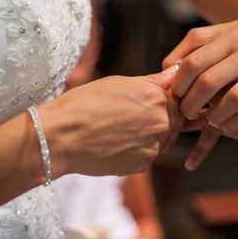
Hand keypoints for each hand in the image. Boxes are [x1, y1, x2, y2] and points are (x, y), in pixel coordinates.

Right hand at [39, 66, 181, 176]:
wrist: (61, 137)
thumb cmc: (84, 104)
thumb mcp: (119, 83)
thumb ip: (153, 81)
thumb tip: (176, 72)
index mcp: (157, 98)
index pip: (176, 99)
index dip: (160, 99)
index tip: (141, 102)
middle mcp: (161, 123)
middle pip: (170, 120)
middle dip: (153, 118)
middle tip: (125, 117)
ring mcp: (152, 147)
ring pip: (157, 139)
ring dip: (143, 135)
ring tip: (115, 130)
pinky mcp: (141, 166)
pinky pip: (144, 156)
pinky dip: (133, 151)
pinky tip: (112, 143)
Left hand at [162, 1, 237, 165]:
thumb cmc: (237, 37)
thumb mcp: (211, 34)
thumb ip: (186, 50)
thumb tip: (167, 72)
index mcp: (228, 39)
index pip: (194, 63)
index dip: (179, 83)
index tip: (176, 93)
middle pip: (210, 82)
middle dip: (191, 103)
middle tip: (185, 111)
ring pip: (235, 99)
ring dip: (214, 115)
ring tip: (208, 118)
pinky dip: (235, 123)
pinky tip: (225, 123)